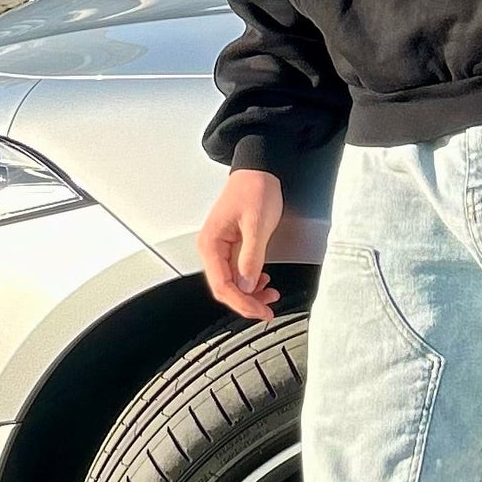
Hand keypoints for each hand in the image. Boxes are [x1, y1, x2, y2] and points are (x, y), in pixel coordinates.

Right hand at [200, 168, 284, 321]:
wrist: (259, 169)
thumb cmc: (255, 189)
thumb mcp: (258, 224)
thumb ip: (252, 257)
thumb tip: (247, 285)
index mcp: (212, 243)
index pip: (222, 285)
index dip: (241, 303)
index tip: (260, 311)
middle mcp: (212, 247)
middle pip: (224, 287)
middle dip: (246, 301)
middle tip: (267, 309)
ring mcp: (221, 247)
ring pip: (232, 281)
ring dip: (249, 293)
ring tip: (270, 295)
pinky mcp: (232, 245)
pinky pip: (237, 271)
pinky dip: (250, 280)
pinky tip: (263, 280)